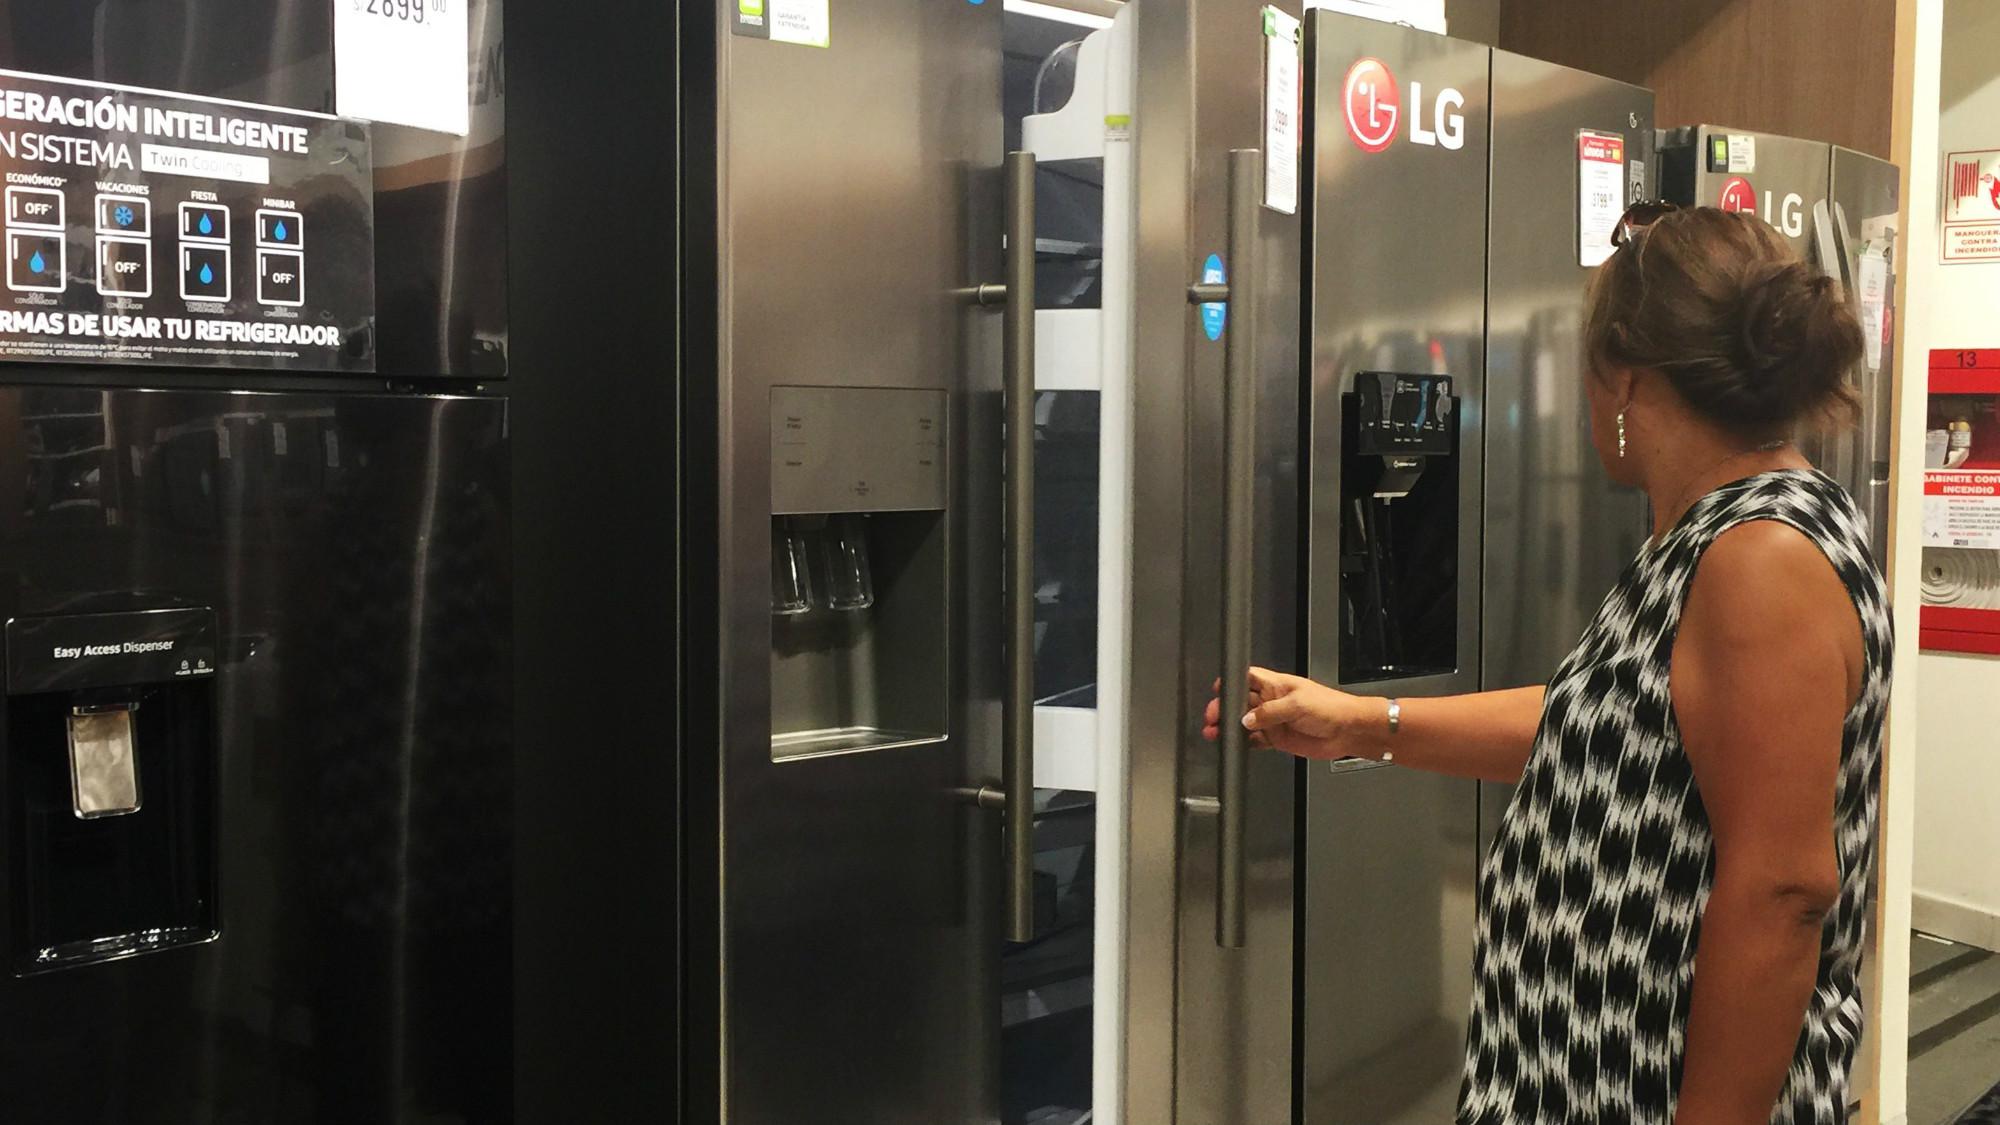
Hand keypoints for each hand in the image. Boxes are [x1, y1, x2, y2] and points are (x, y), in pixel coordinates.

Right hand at [1201, 667, 1384, 760]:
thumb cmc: (1331, 707)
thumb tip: (1247, 719)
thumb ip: (1270, 712)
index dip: (1231, 683)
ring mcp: (1275, 721)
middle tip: (1213, 718)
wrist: (1348, 731)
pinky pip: (1255, 740)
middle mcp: (1272, 701)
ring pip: (1244, 722)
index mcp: (1276, 685)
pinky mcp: (1278, 738)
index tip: (1217, 691)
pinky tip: (1234, 744)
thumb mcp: (1297, 704)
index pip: (1248, 678)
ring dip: (1230, 727)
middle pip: (1241, 701)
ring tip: (1214, 733)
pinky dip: (1244, 742)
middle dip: (1224, 708)